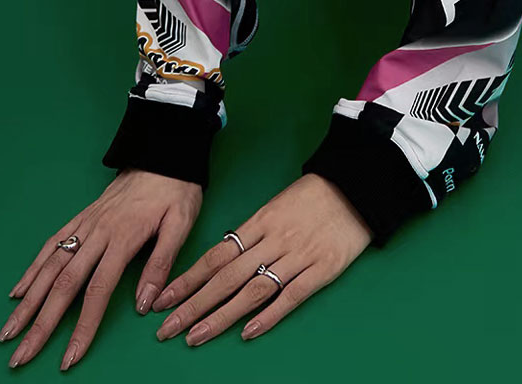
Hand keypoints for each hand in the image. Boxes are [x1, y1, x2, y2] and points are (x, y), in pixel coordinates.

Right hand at [0, 168, 202, 369]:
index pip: (98, 291)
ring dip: (27, 301)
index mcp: (123, 237)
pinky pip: (52, 244)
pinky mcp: (82, 217)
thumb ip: (161, 263)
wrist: (164, 152)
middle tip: (21, 356)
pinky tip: (18, 290)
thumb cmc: (176, 189)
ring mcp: (86, 224)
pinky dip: (33, 268)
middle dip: (41, 324)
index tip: (69, 357)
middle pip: (64, 284)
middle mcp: (98, 232)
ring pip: (51, 266)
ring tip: (9, 331)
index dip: (82, 327)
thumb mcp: (180, 223)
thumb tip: (145, 304)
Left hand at [151, 172, 373, 344]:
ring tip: (195, 337)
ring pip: (253, 290)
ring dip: (221, 316)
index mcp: (261, 221)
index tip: (164, 299)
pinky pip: (291, 295)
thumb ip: (254, 232)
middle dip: (194, 305)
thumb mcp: (278, 205)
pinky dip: (269, 315)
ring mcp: (299, 255)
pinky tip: (248, 332)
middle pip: (227, 277)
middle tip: (167, 329)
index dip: (188, 279)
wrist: (358, 183)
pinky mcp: (323, 269)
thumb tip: (225, 259)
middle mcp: (275, 239)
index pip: (217, 255)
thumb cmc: (316, 194)